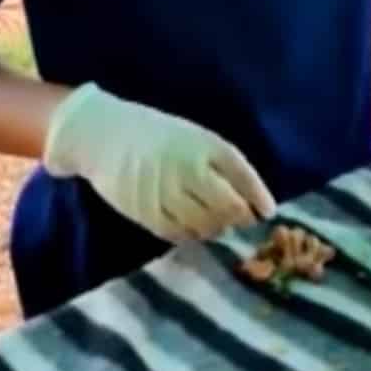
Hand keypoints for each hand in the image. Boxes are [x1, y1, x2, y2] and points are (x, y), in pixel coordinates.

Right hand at [42, 83, 274, 243]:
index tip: (268, 212)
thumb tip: (250, 197)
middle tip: (242, 222)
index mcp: (204, 145)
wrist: (102, 134)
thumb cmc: (157, 134)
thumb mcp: (194, 136)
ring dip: (217, 229)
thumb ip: (220, 163)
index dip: (258, 196)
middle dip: (240, 218)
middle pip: (227, 206)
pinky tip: (193, 230)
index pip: (242, 175)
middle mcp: (188, 168)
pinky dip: (191, 236)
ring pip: (205, 224)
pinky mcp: (145, 211)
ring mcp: (166, 192)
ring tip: (217, 225)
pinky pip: (177, 234)